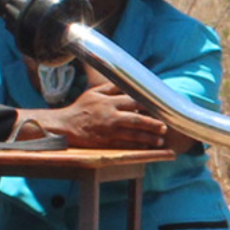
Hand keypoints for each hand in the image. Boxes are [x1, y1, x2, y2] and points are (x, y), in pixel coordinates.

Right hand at [19, 85, 169, 150]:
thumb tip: (128, 81)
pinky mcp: (105, 142)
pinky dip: (137, 147)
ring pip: (133, 134)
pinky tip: (146, 148)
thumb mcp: (94, 93)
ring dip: (148, 138)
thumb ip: (111, 87)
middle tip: (164, 127)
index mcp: (108, 101)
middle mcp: (110, 115)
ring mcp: (108, 130)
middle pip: (136, 119)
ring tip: (160, 140)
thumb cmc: (81, 108)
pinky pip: (125, 146)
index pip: (133, 101)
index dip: (148, 105)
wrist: (64, 126)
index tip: (159, 108)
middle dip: (153, 124)